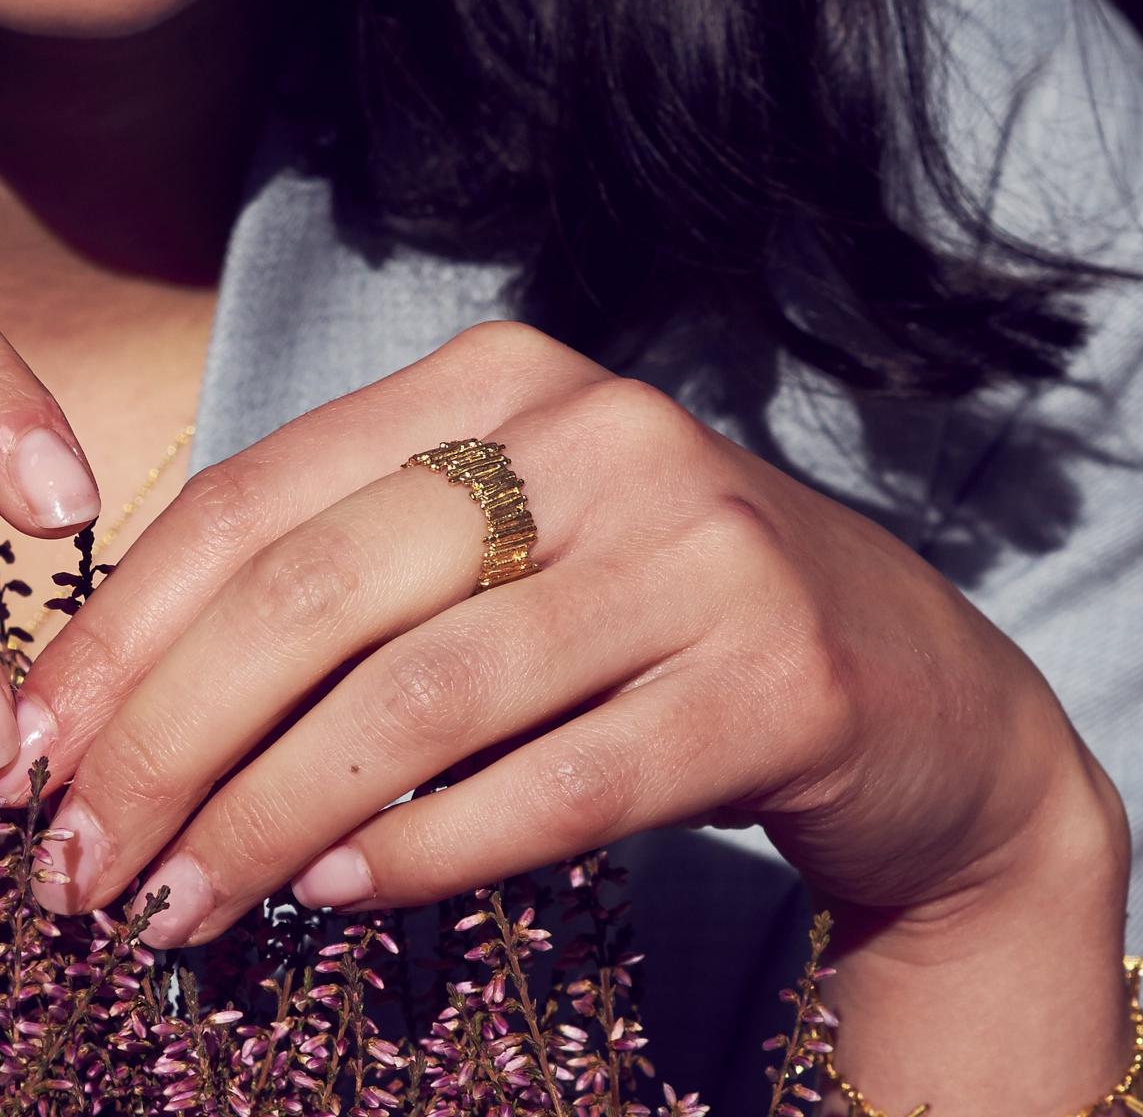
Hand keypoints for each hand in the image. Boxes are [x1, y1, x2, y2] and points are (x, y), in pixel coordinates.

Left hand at [2, 321, 1108, 959]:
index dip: (122, 637)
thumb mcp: (511, 552)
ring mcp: (704, 552)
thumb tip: (138, 702)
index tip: (29, 757)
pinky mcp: (779, 680)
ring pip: (422, 700)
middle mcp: (609, 436)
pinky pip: (552, 784)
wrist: (907, 680)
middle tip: (83, 867)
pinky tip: (336, 896)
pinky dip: (422, 851)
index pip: (261, 497)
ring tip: (178, 909)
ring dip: (269, 824)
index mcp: (512, 381)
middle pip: (321, 595)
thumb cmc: (664, 614)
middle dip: (167, 744)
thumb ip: (358, 583)